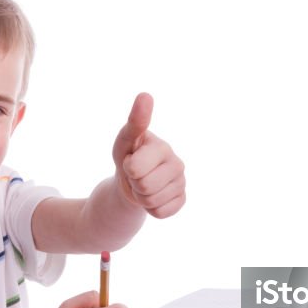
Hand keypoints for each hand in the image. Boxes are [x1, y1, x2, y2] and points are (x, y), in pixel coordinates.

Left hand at [112, 93, 185, 218]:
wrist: (132, 183)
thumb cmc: (128, 156)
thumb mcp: (125, 140)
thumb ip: (135, 121)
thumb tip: (146, 94)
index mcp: (163, 147)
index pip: (136, 167)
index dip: (128, 167)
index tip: (131, 159)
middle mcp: (177, 163)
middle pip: (145, 186)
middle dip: (134, 183)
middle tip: (136, 176)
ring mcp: (182, 183)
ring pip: (151, 201)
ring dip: (141, 197)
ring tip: (142, 185)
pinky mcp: (182, 200)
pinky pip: (160, 213)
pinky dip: (151, 208)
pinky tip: (153, 196)